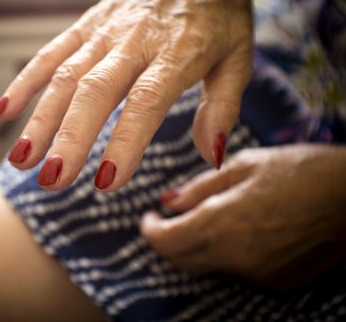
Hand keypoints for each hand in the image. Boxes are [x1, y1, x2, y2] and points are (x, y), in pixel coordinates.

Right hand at [0, 0, 252, 190]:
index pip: (146, 101)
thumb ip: (223, 107)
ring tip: (21, 159)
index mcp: (177, 52)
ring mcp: (105, 31)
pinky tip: (4, 111)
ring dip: (40, 118)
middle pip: (95, 91)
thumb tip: (212, 156)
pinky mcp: (87, 24)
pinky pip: (51, 52)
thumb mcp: (238, 58)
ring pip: (66, 76)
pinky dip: (25, 81)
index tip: (106, 182)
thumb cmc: (218, 14)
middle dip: (70, 138)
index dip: (124, 141)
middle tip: (52, 180)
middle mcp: (135, 41)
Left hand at [141, 145, 345, 289]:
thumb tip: (168, 201)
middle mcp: (237, 255)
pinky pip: (236, 270)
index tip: (148, 217)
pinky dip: (225, 253)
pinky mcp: (277, 281)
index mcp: (224, 222)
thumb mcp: (243, 165)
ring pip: (208, 266)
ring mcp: (259, 273)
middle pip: (181, 260)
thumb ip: (199, 188)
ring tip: (206, 217)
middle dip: (168, 241)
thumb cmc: (300, 170)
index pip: (166, 241)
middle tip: (168, 220)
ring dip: (196, 246)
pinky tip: (238, 230)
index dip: (150, 230)